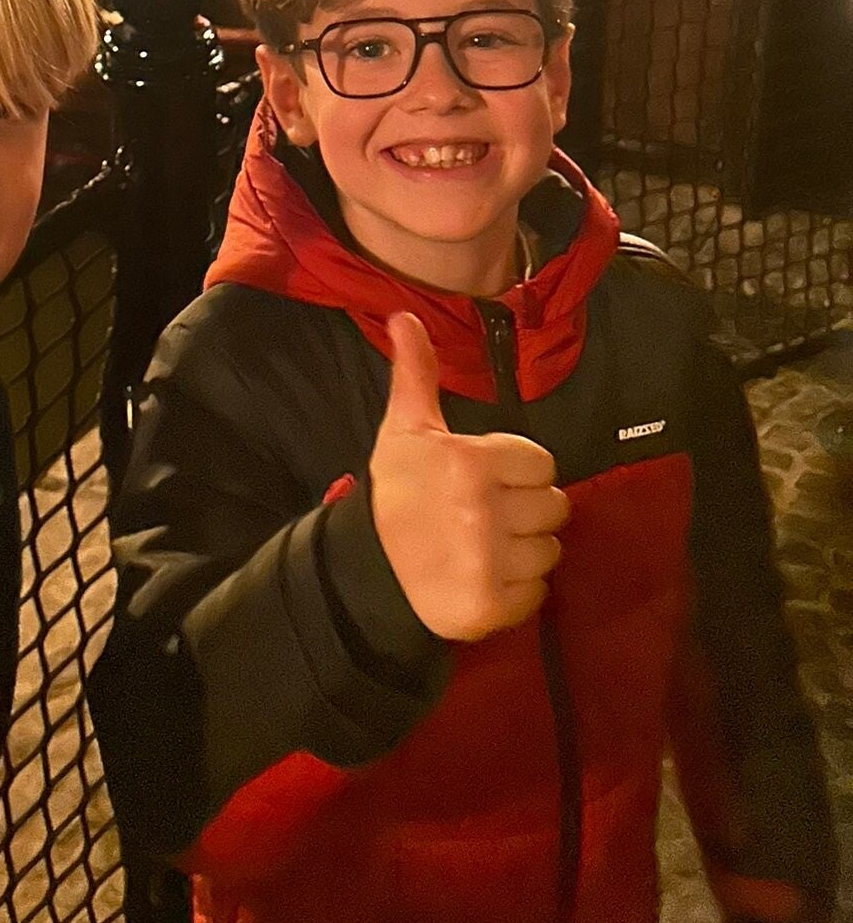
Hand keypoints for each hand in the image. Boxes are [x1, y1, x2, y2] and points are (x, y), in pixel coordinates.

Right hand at [369, 314, 568, 641]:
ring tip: (489, 547)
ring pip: (550, 551)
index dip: (518, 470)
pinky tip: (487, 578)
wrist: (366, 568)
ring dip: (526, 551)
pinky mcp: (491, 606)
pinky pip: (539, 594)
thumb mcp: (405, 430)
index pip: (541, 463)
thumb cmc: (395, 491)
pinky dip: (519, 591)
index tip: (486, 479)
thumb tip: (406, 315)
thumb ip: (417, 374)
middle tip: (491, 514)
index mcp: (469, 462)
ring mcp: (489, 562)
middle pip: (555, 507)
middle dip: (528, 510)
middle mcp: (483, 511)